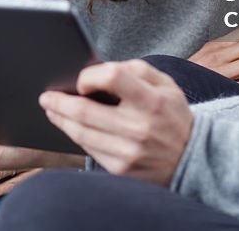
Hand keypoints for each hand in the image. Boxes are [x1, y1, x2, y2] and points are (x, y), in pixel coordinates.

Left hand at [39, 60, 192, 186]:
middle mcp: (139, 129)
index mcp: (152, 101)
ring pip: (81, 133)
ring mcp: (129, 153)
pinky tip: (70, 127)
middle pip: (85, 111)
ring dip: (61, 120)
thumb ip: (136, 70)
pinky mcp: (121, 171)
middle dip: (59, 102)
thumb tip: (100, 69)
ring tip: (52, 110)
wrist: (192, 159)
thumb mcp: (166, 84)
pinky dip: (76, 136)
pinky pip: (89, 149)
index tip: (81, 79)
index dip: (90, 76)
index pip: (111, 77)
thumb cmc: (173, 115)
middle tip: (46, 97)